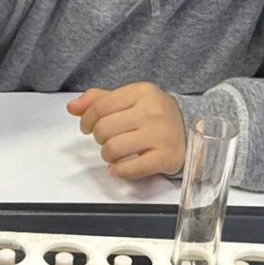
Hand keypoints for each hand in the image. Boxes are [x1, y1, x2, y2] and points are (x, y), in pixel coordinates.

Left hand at [68, 82, 185, 178]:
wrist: (191, 130)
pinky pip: (132, 169)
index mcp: (141, 92)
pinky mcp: (165, 157)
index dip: (86, 120)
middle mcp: (151, 111)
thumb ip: (99, 100)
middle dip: (99, 138)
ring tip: (113, 154)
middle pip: (104, 129)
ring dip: (107, 155)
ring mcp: (159, 135)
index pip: (100, 106)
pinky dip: (119, 171)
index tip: (87, 127)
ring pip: (114, 149)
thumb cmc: (155, 115)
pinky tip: (118, 168)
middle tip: (106, 140)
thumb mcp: (130, 100)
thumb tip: (72, 107)